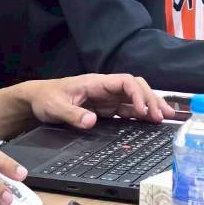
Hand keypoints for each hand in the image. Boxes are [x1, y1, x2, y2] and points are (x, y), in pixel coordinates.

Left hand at [23, 74, 173, 127]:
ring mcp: (106, 98)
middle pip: (135, 88)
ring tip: (165, 118)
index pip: (124, 82)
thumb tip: (91, 120)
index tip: (143, 112)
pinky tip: (150, 122)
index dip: (137, 95)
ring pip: (134, 98)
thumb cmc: (46, 98)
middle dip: (151, 99)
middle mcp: (105, 88)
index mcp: (96, 82)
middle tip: (163, 116)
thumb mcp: (55, 107)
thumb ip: (72, 113)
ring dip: (150, 106)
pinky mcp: (105, 109)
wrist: (37, 100)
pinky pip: (127, 110)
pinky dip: (140, 115)